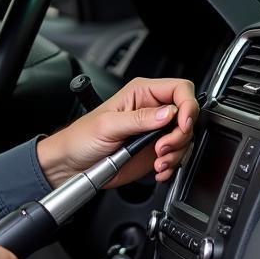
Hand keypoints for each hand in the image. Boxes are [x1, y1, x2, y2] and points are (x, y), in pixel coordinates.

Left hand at [37, 76, 198, 187]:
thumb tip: (168, 113)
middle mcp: (151, 110)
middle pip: (187, 116)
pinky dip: (171, 166)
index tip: (182, 124)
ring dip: (176, 154)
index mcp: (141, 93)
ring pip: (185, 139)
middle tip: (161, 147)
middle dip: (180, 135)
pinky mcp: (154, 151)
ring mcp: (154, 132)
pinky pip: (177, 156)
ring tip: (157, 161)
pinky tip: (158, 169)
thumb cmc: (80, 138)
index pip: (179, 89)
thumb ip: (139, 118)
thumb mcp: (108, 125)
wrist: (72, 164)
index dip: (187, 105)